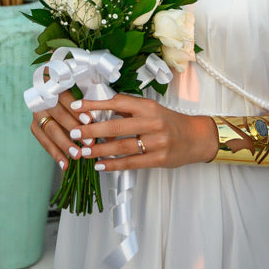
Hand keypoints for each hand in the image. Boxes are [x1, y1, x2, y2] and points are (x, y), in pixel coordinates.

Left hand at [41, 93, 216, 171]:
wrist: (195, 137)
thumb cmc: (168, 121)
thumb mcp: (151, 109)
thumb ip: (128, 110)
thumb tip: (98, 111)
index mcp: (147, 106)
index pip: (117, 103)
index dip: (95, 105)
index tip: (76, 107)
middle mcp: (152, 122)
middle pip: (115, 127)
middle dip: (91, 130)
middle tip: (73, 133)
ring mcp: (156, 142)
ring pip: (122, 146)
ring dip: (99, 150)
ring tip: (83, 152)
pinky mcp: (159, 159)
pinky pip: (131, 162)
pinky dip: (113, 164)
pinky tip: (100, 165)